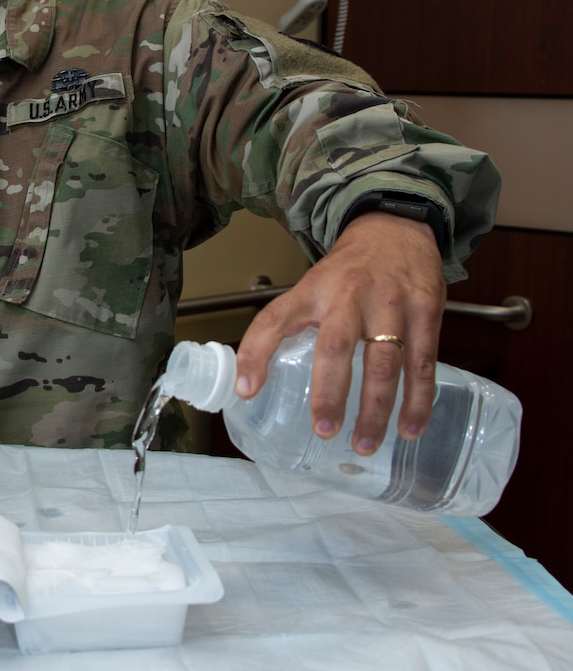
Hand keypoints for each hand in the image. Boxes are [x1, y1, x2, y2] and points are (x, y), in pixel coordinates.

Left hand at [234, 211, 445, 454]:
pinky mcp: (425, 310)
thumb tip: (256, 378)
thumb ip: (292, 324)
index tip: (246, 390)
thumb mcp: (312, 285)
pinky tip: (409, 428)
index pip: (274, 319)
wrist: (396, 226)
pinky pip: (422, 363)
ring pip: (383, 361)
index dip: (255, 353)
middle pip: (335, 346)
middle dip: (329, 392)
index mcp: (312, 290)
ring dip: (375, 409)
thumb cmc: (349, 269)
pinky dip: (417, 400)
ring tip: (363, 444)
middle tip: (322, 429)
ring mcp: (390, 302)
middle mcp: (348, 294)